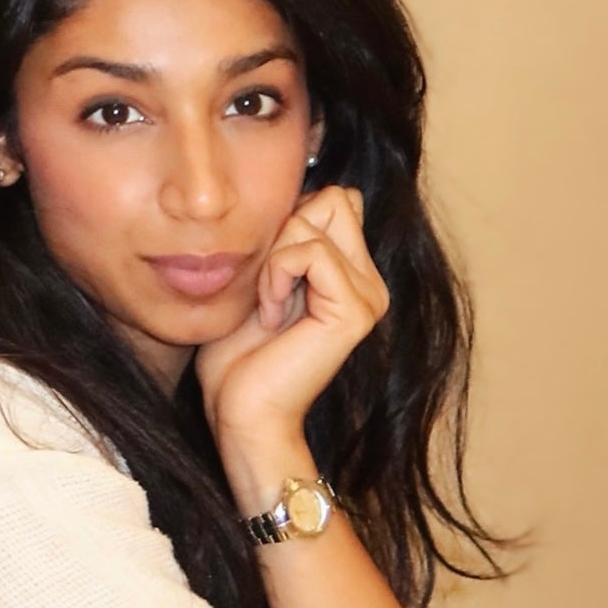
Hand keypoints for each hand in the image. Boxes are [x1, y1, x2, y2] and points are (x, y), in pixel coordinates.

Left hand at [195, 185, 387, 469]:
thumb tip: (296, 194)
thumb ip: (283, 242)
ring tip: (268, 305)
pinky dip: (276, 275)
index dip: (290, 218)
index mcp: (351, 274)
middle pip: (334, 197)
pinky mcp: (355, 309)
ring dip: (275, 256)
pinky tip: (271, 316)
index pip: (335, 199)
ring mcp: (368, 295)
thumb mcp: (259, 282)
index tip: (266, 272)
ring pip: (320, 214)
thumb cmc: (238, 358)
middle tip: (267, 286)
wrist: (243, 414)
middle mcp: (369, 282)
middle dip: (285, 229)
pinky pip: (309, 251)